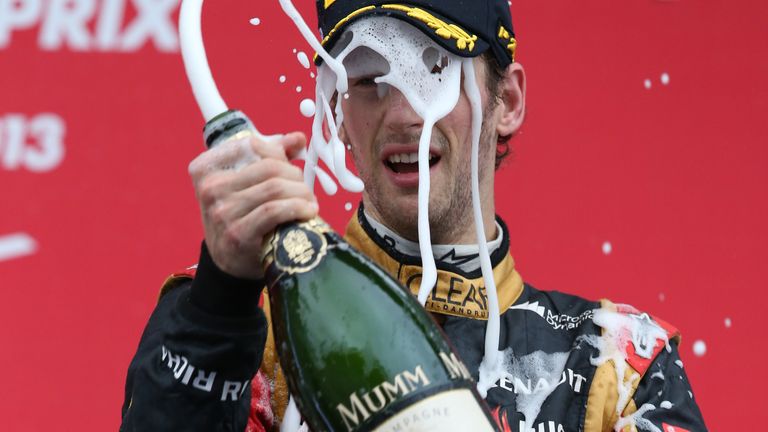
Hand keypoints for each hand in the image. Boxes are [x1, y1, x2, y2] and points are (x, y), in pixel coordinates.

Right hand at [188, 132, 317, 279]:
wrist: (229, 262)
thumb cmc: (240, 216)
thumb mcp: (244, 184)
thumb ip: (268, 157)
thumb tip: (297, 138)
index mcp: (205, 168)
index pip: (250, 145)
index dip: (277, 151)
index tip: (290, 163)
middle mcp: (210, 188)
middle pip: (268, 167)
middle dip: (295, 175)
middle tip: (305, 188)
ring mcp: (222, 212)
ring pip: (275, 188)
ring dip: (301, 193)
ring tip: (309, 201)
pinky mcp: (238, 233)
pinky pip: (275, 211)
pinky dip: (298, 208)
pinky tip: (308, 212)